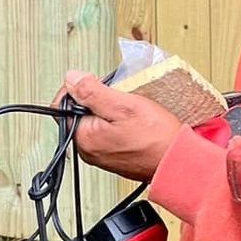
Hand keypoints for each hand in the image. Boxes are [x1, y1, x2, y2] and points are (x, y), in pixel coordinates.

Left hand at [58, 70, 184, 181]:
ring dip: (108, 110)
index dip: (76, 89)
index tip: (94, 84)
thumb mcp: (123, 105)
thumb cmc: (156, 138)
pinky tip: (134, 123)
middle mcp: (89, 151)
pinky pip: (107, 133)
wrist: (178, 162)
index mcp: (85, 139)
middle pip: (79, 113)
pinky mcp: (115, 157)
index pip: (62, 106)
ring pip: (95, 122)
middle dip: (96, 100)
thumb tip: (71, 78)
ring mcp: (102, 156)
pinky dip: (117, 123)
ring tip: (129, 111)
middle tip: (118, 98)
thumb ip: (92, 92)